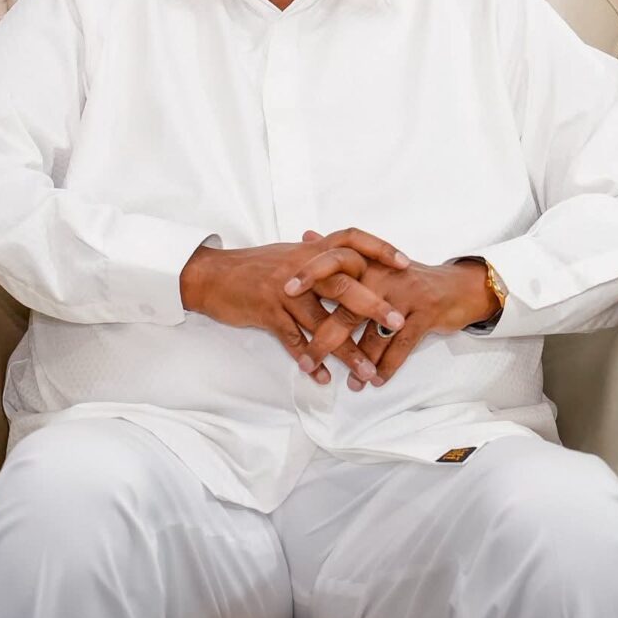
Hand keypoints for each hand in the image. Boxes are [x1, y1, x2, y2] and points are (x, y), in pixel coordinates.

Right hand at [179, 228, 408, 385]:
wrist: (212, 275)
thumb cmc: (254, 267)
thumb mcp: (290, 255)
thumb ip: (319, 259)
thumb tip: (347, 261)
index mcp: (310, 251)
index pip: (351, 240)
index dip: (379, 249)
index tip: (405, 263)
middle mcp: (301, 268)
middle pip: (343, 284)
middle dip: (373, 305)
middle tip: (398, 322)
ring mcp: (284, 291)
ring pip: (321, 322)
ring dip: (345, 350)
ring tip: (365, 371)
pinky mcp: (267, 312)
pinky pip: (293, 340)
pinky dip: (309, 359)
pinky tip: (321, 377)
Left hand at [287, 233, 496, 389]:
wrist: (457, 287)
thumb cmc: (407, 279)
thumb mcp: (375, 262)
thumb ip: (339, 253)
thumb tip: (306, 235)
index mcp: (369, 262)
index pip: (334, 263)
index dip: (310, 275)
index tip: (285, 291)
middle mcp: (384, 275)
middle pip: (348, 307)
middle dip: (326, 338)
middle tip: (307, 361)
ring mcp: (405, 296)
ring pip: (373, 333)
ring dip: (359, 361)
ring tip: (349, 381)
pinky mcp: (424, 315)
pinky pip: (400, 346)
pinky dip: (387, 366)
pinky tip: (376, 380)